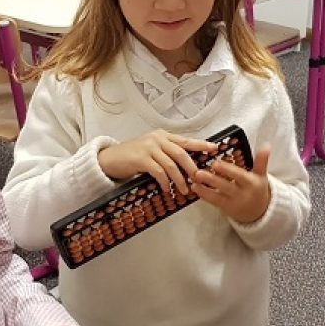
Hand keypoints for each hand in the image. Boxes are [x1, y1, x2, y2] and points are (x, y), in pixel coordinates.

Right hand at [97, 130, 216, 193]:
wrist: (110, 158)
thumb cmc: (132, 156)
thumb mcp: (151, 149)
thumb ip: (166, 152)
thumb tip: (187, 165)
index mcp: (163, 135)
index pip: (186, 140)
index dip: (201, 145)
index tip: (214, 149)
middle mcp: (157, 139)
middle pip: (181, 153)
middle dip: (192, 167)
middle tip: (200, 179)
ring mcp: (149, 147)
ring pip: (171, 165)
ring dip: (179, 179)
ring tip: (184, 190)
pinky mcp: (141, 159)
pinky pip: (159, 172)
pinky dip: (165, 182)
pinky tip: (167, 189)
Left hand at [191, 144, 271, 223]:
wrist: (258, 211)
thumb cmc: (256, 189)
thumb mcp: (261, 175)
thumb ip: (261, 161)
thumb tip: (266, 145)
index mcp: (251, 183)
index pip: (239, 176)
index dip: (228, 170)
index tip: (216, 163)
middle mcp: (242, 194)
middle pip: (226, 186)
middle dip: (213, 180)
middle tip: (199, 172)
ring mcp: (233, 202)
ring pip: (218, 195)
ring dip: (205, 188)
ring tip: (195, 179)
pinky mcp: (225, 208)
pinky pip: (214, 201)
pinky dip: (204, 194)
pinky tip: (195, 187)